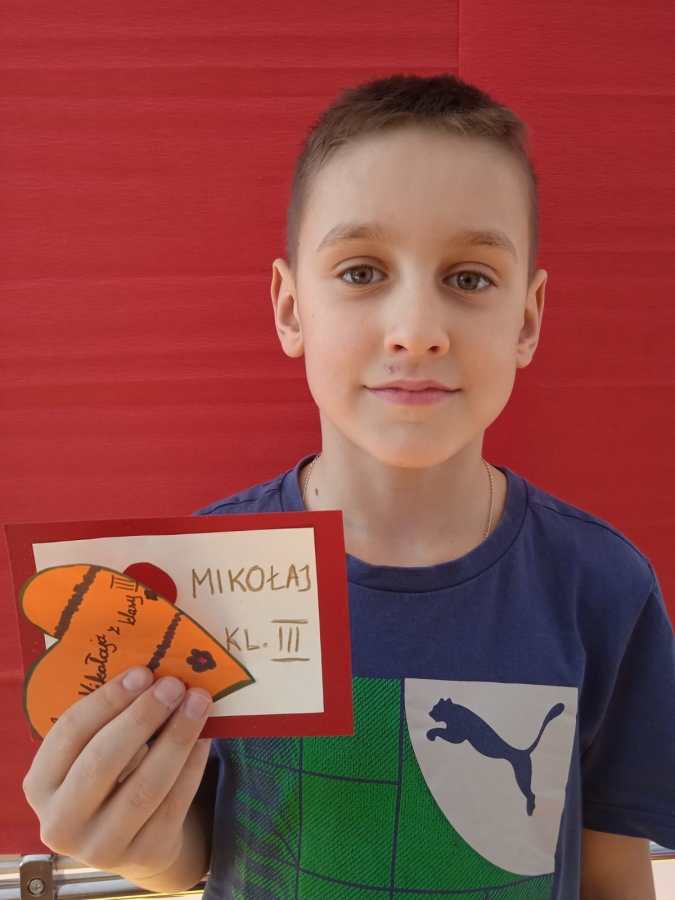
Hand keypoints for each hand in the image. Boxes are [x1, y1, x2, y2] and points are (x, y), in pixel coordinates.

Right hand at [23, 666, 212, 887]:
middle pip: (103, 760)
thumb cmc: (110, 778)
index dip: (108, 700)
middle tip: (174, 685)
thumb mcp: (92, 752)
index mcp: (41, 784)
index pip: (70, 733)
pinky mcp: (144, 854)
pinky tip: (205, 737)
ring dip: (176, 737)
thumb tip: (152, 673)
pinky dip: (193, 765)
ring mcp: (101, 845)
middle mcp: (61, 821)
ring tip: (198, 703)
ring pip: (145, 785)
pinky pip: (174, 803)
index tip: (142, 672)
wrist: (133, 839)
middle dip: (142, 717)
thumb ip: (109, 719)